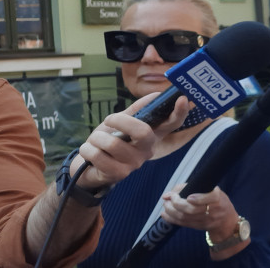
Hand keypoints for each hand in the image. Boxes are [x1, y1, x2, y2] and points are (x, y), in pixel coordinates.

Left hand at [71, 93, 190, 189]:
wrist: (87, 167)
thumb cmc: (107, 141)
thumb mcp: (120, 122)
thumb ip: (137, 109)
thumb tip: (156, 94)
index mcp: (151, 135)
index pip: (172, 124)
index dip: (179, 112)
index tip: (182, 98)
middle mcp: (147, 150)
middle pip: (143, 132)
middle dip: (121, 121)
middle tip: (109, 119)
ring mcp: (135, 163)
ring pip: (114, 143)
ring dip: (97, 138)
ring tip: (95, 141)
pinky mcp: (119, 174)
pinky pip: (99, 156)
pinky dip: (88, 150)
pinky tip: (90, 152)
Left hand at [160, 184, 239, 238]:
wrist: (226, 222)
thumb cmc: (219, 202)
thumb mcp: (215, 191)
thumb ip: (198, 188)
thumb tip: (175, 190)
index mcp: (218, 199)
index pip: (210, 198)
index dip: (198, 198)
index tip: (188, 196)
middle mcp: (212, 211)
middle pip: (192, 209)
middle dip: (177, 203)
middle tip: (169, 197)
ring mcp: (204, 220)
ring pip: (184, 217)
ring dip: (171, 210)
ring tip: (165, 204)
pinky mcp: (197, 227)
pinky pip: (182, 223)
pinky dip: (171, 218)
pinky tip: (165, 214)